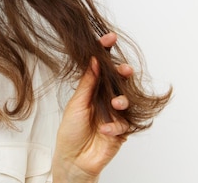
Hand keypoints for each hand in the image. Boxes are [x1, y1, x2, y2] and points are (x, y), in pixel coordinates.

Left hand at [52, 33, 131, 182]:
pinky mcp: (122, 131)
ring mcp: (115, 114)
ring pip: (127, 99)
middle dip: (123, 72)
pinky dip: (115, 126)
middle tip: (123, 70)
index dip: (105, 51)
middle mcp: (106, 98)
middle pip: (119, 80)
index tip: (109, 38)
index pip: (101, 66)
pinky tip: (105, 130)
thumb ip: (87, 84)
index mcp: (92, 89)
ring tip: (115, 104)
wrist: (73, 160)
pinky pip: (126, 124)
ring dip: (122, 100)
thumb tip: (93, 59)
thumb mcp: (76, 104)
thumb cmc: (70, 131)